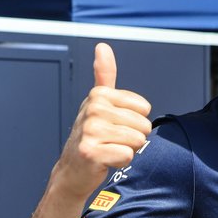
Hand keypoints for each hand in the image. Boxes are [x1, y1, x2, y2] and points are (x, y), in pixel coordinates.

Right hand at [52, 43, 152, 199]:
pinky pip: (127, 155)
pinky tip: (106, 161)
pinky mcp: (91, 152)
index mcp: (98, 95)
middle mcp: (92, 109)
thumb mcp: (97, 103)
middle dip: (132, 138)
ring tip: (109, 150)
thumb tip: (102, 46)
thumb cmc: (91, 136)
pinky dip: (120, 162)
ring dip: (127, 150)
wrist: (73, 170)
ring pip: (137, 141)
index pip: (144, 108)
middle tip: (112, 141)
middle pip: (142, 125)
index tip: (115, 126)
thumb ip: (104, 75)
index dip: (135, 121)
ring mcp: (90, 131)